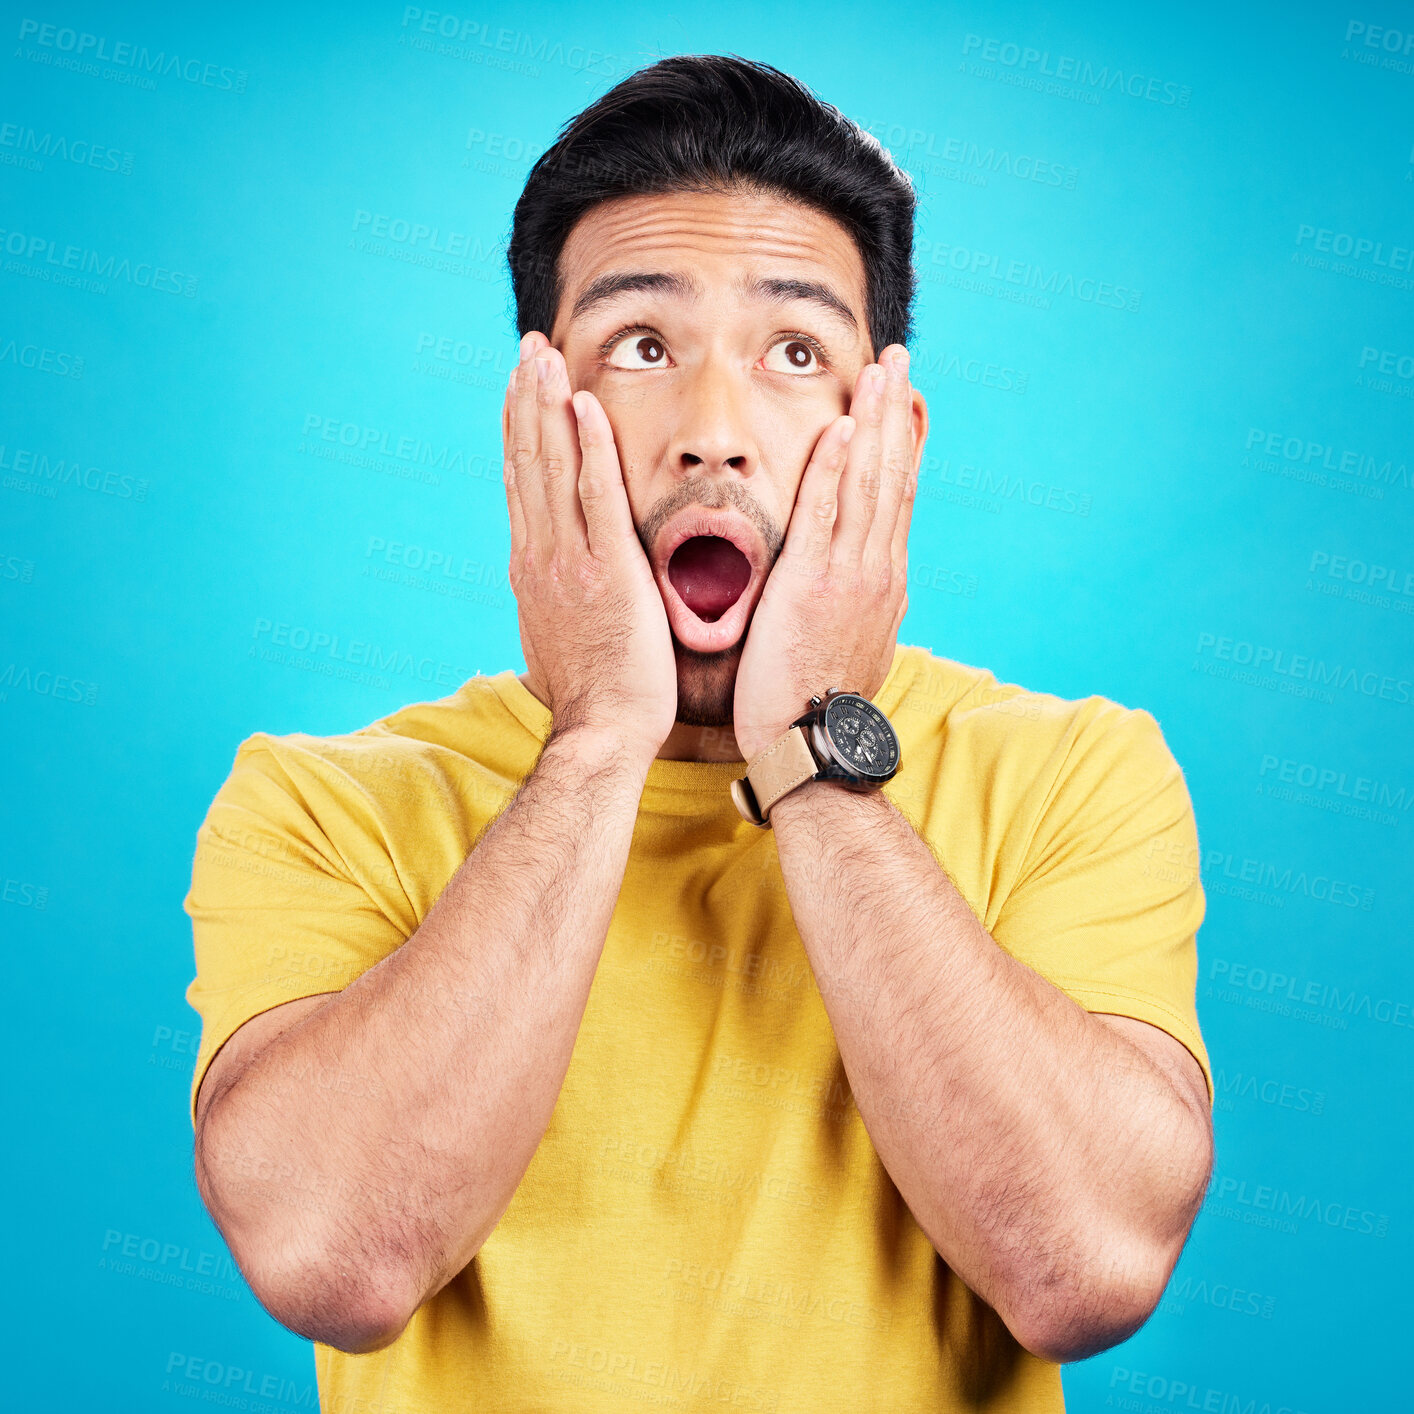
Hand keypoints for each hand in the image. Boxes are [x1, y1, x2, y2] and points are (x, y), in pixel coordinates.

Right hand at [502, 332, 676, 758]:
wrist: (602, 731)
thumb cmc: (595, 692)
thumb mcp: (561, 633)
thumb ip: (556, 594)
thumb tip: (553, 579)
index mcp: (532, 566)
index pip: (522, 481)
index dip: (521, 428)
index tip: (522, 385)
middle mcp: (541, 554)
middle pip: (528, 460)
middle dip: (527, 398)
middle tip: (529, 347)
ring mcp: (570, 560)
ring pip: (552, 467)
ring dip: (548, 406)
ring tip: (545, 357)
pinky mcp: (608, 570)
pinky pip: (596, 496)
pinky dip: (589, 448)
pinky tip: (585, 407)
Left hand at [733, 345, 918, 760]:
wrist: (813, 743)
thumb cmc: (817, 703)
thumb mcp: (850, 646)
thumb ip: (858, 607)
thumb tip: (869, 593)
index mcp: (883, 581)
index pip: (896, 497)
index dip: (900, 444)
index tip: (902, 403)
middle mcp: (877, 569)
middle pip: (892, 474)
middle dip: (896, 413)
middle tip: (899, 359)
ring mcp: (851, 573)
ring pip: (869, 482)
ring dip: (875, 420)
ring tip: (881, 370)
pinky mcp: (814, 582)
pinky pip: (826, 512)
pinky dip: (837, 466)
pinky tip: (843, 425)